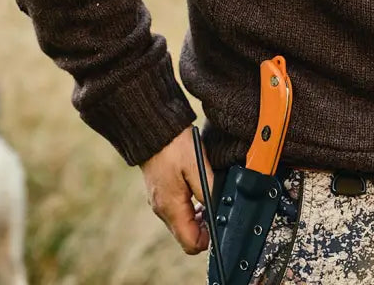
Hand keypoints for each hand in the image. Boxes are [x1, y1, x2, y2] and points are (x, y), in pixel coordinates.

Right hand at [140, 126, 212, 254]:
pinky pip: (176, 211)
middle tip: (217, 208)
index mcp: (171, 208)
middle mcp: (162, 210)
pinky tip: (197, 191)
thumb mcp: (197, 166)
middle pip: (185, 236)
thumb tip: (216, 209)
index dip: (208, 240)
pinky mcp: (159, 194)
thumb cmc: (174, 146)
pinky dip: (189, 208)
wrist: (154, 130)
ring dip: (197, 218)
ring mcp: (159, 203)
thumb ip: (207, 191)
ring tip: (209, 198)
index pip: (190, 243)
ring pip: (181, 224)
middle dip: (204, 228)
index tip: (220, 224)